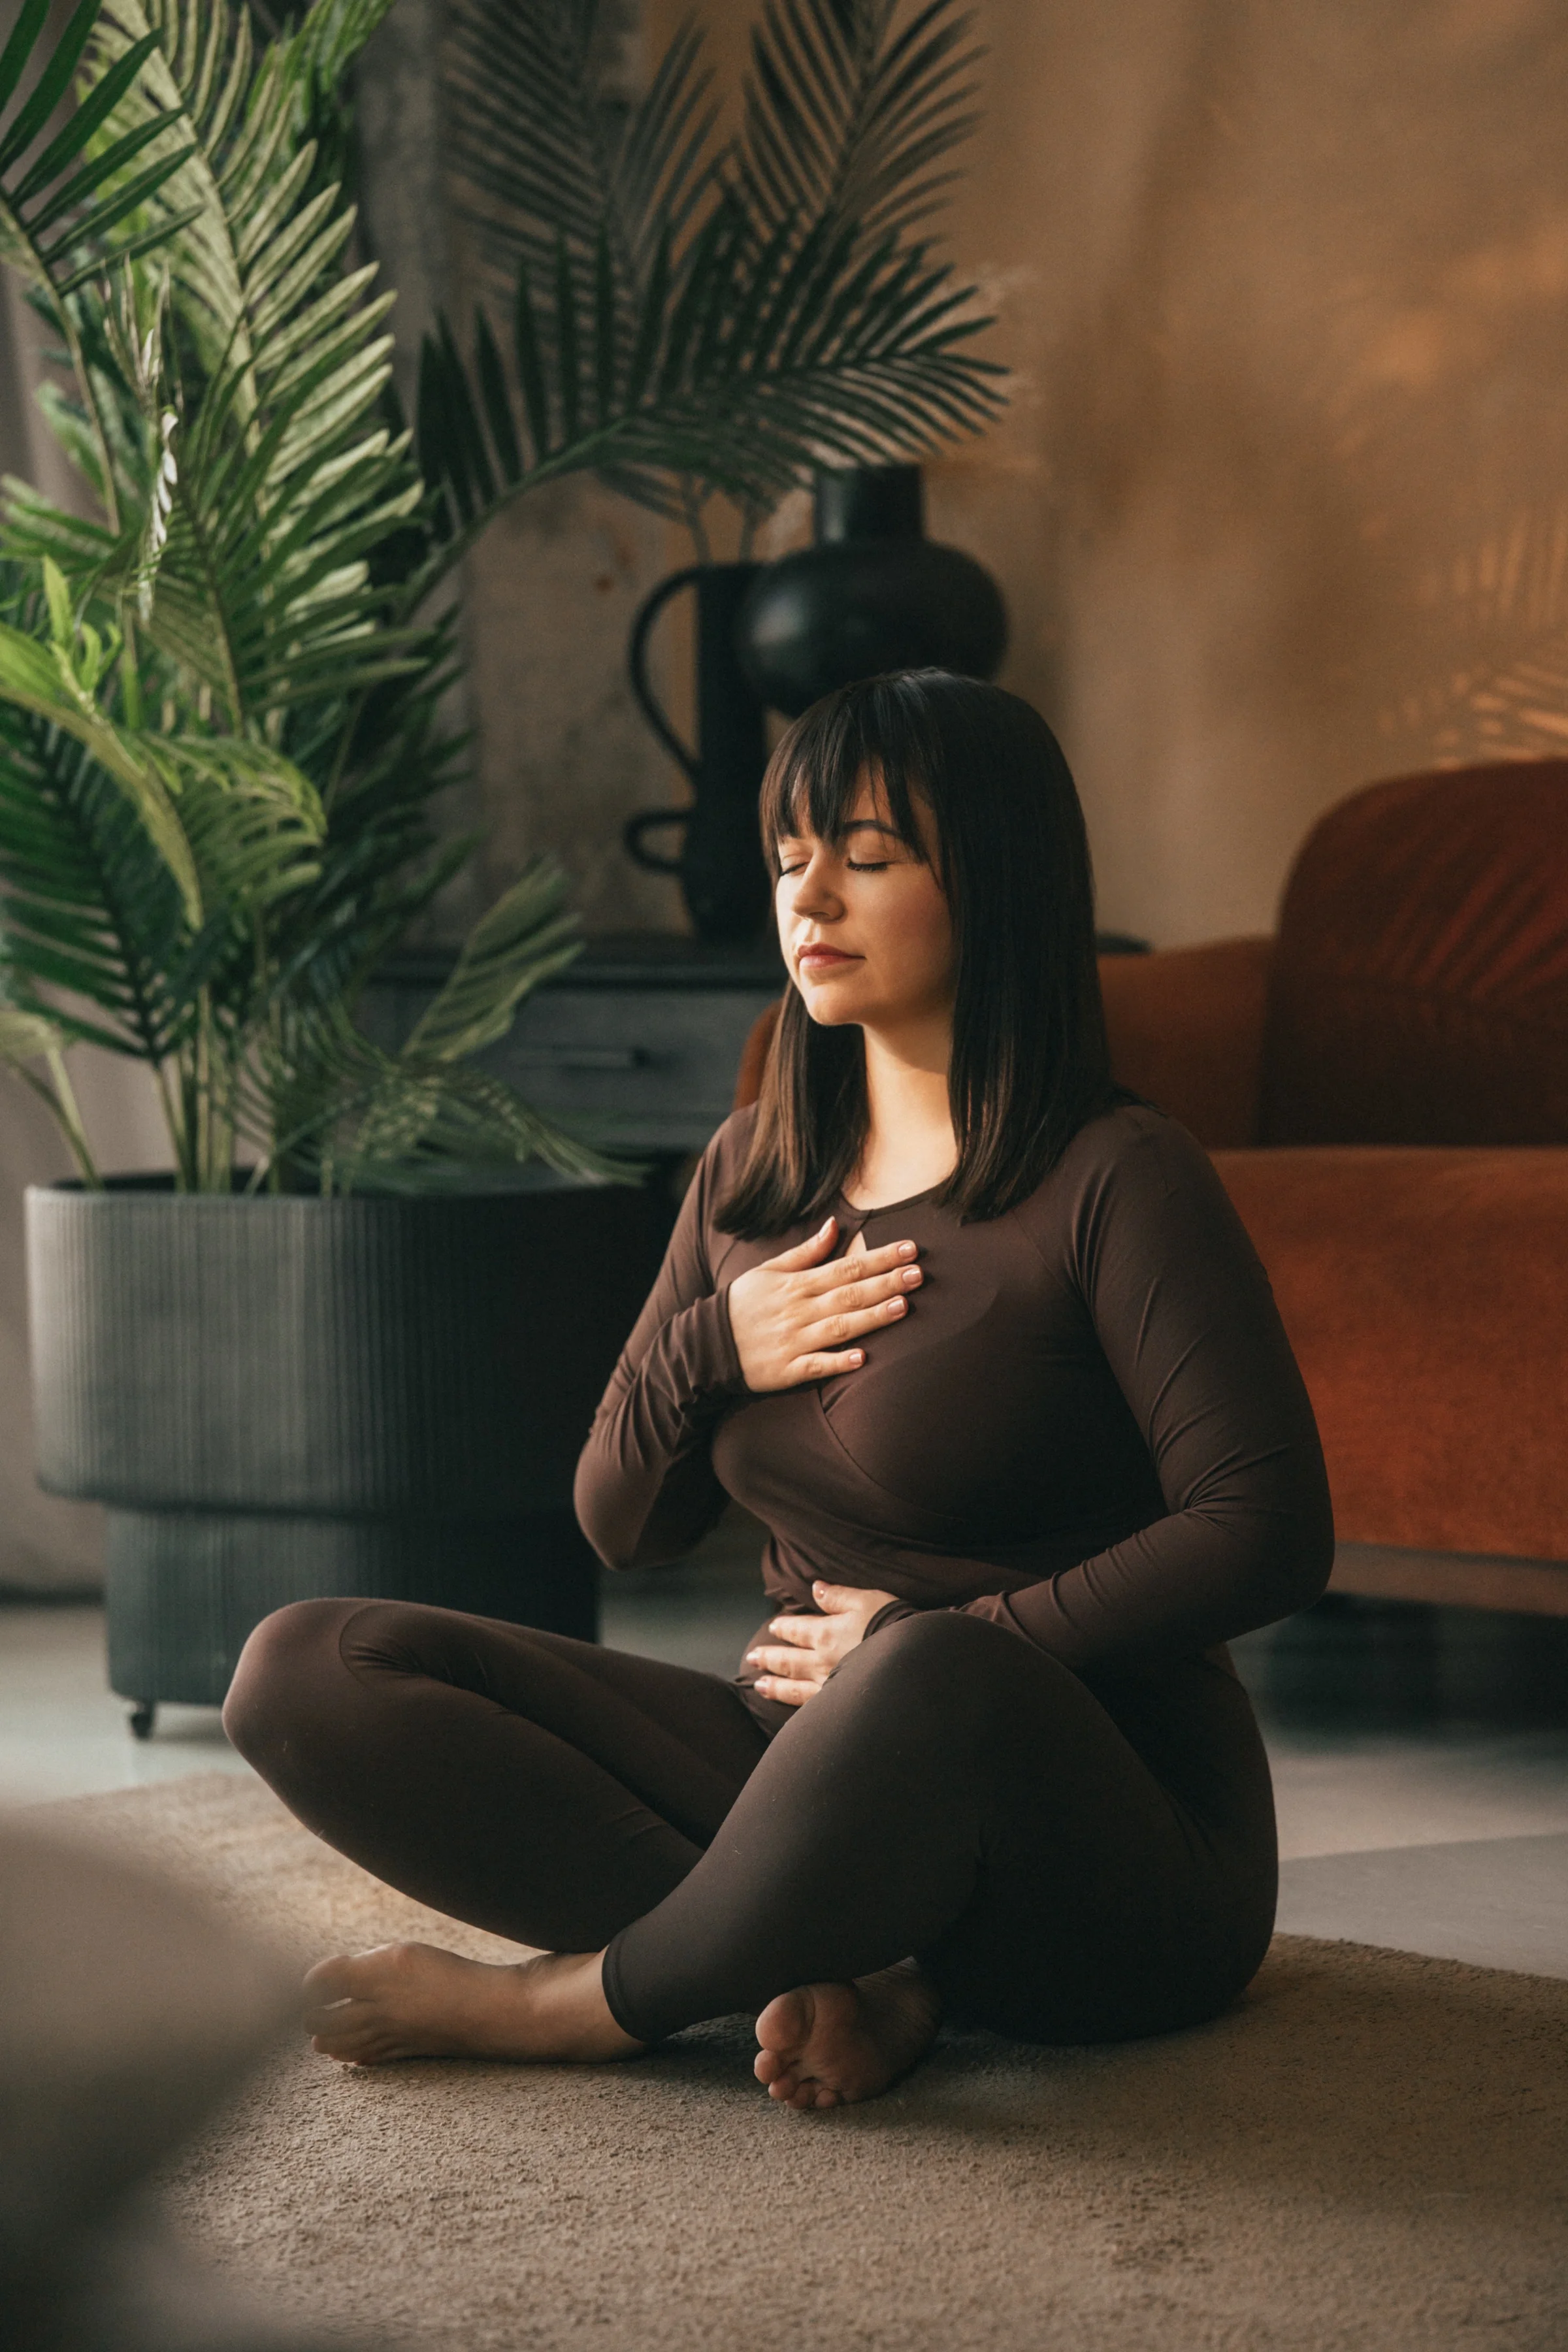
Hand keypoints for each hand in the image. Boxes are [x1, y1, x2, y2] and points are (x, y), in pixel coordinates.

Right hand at [726, 1216, 921, 1391]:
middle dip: (885, 1283)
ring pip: (838, 1327)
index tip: (909, 1249)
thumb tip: (835, 1224)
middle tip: (918, 1274)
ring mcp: (794, 1341)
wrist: (706, 1344)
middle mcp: (798, 1311)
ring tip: (903, 1306)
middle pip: (848, 1294)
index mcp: (796, 1284)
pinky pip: (816, 1366)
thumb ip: (805, 1251)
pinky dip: (837, 1361)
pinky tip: (861, 1358)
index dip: (879, 1258)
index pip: (845, 1267)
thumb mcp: (769, 1270)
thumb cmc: (743, 1305)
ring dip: (871, 1317)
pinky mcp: (788, 1369)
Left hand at [745, 1580, 902, 1705]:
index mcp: (827, 1634)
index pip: (799, 1630)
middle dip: (769, 1658)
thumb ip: (839, 1595)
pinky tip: (788, 1713)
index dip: (785, 1627)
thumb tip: (816, 1587)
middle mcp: (823, 1662)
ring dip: (775, 1686)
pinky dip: (795, 1709)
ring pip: (794, 1688)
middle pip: (789, 1660)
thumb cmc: (893, 1627)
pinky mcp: (839, 1708)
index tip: (773, 1627)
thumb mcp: (867, 1601)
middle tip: (752, 1657)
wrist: (912, 1663)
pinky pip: (811, 1710)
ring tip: (759, 1686)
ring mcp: (829, 1688)